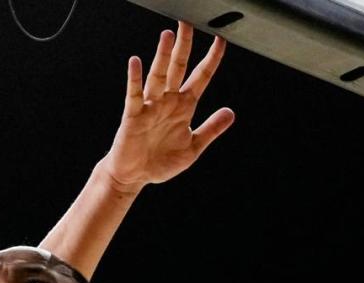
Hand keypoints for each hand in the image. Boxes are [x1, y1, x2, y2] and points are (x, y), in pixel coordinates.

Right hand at [102, 22, 234, 192]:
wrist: (133, 177)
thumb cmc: (159, 163)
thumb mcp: (192, 148)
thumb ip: (210, 130)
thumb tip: (230, 113)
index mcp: (184, 108)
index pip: (201, 77)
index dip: (212, 59)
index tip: (220, 41)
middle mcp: (167, 102)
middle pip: (178, 68)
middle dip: (184, 46)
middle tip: (189, 24)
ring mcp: (150, 107)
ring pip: (158, 77)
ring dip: (162, 56)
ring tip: (167, 36)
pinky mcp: (133, 116)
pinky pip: (134, 95)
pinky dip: (134, 79)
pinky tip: (136, 63)